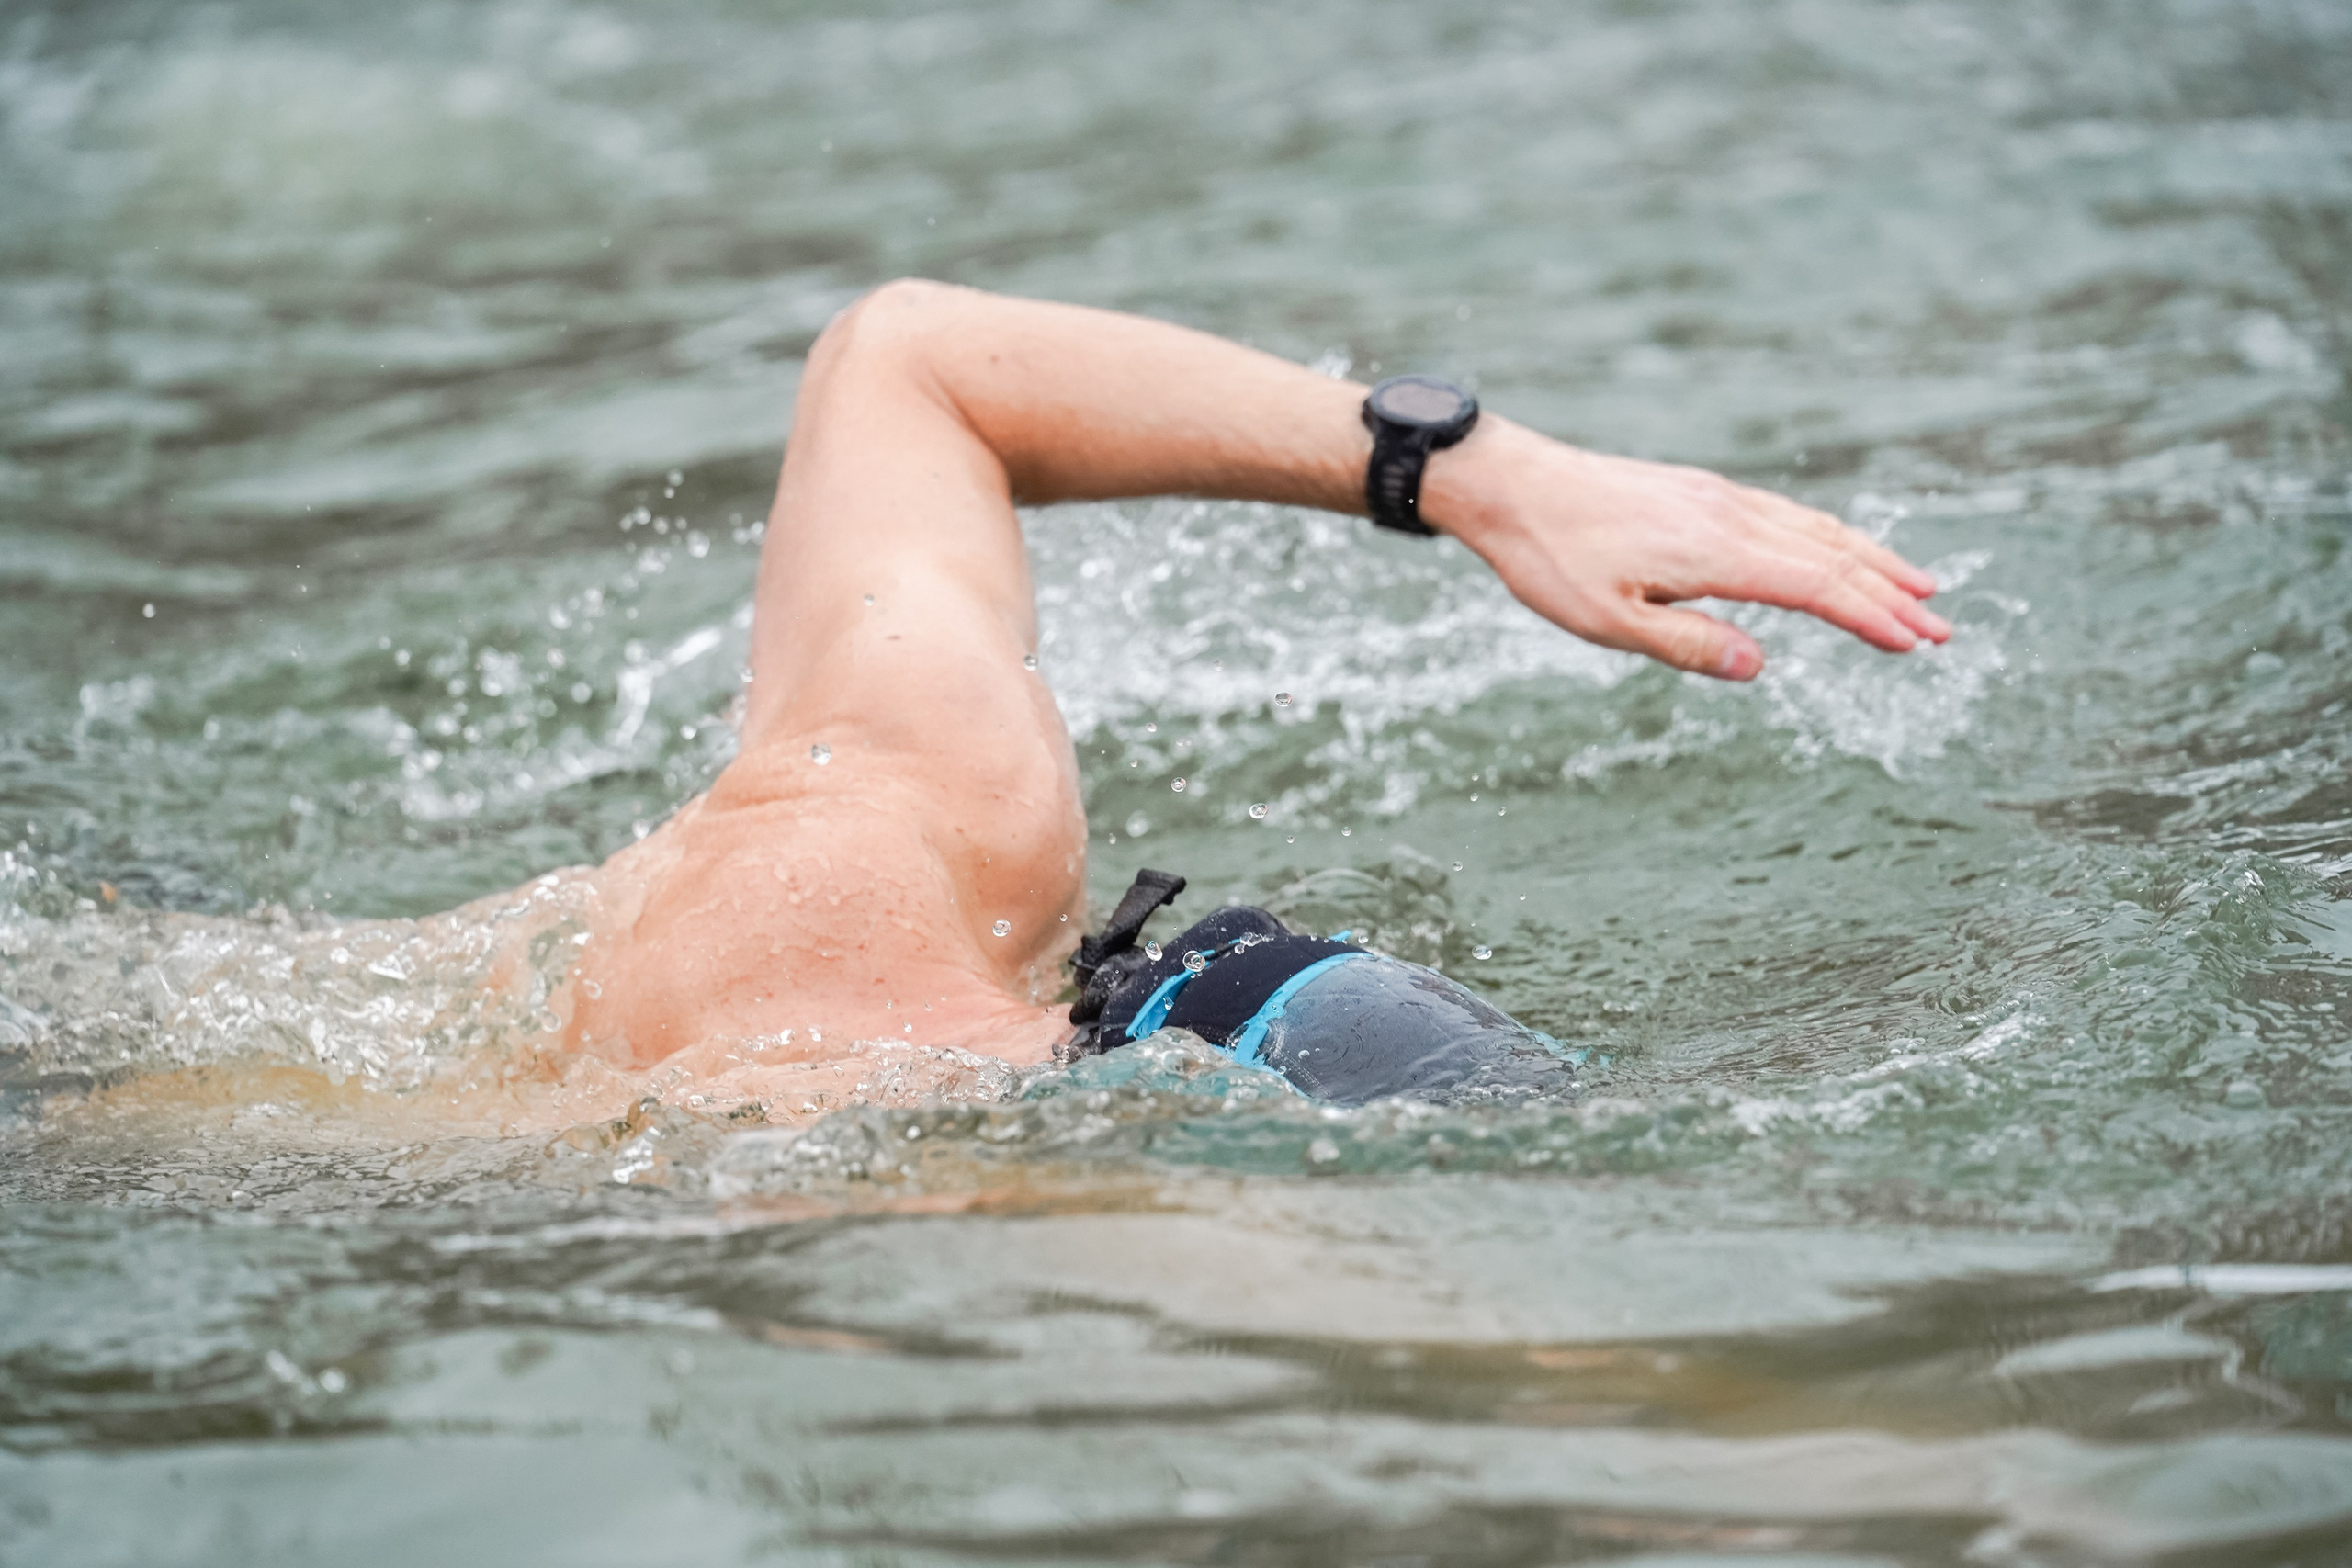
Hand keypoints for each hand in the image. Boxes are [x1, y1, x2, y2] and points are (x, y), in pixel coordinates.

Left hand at [1426, 420, 1948, 678]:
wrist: (1510, 483)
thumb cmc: (1551, 558)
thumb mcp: (1608, 623)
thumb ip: (1688, 645)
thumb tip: (1762, 667)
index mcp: (1714, 551)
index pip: (1816, 587)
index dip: (1871, 618)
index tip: (1916, 644)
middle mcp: (1729, 515)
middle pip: (1831, 556)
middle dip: (1891, 593)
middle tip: (1942, 629)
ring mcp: (1717, 497)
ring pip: (1814, 529)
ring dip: (1870, 561)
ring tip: (1916, 587)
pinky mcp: (1701, 492)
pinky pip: (1785, 515)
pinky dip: (1828, 537)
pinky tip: (1836, 551)